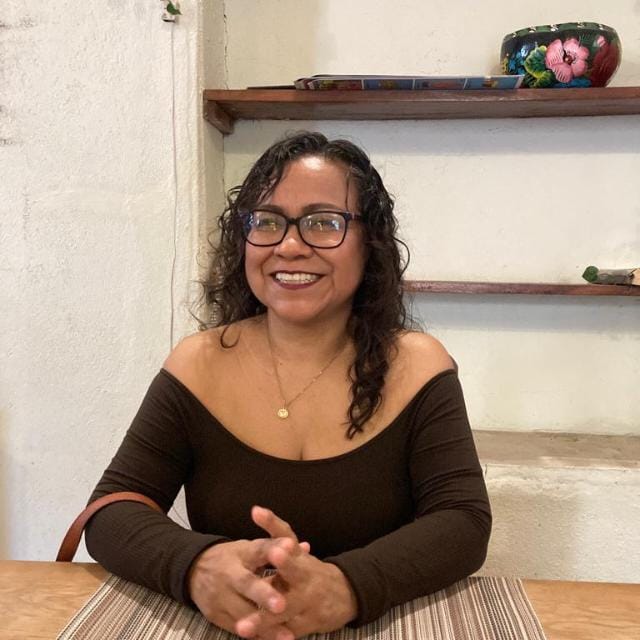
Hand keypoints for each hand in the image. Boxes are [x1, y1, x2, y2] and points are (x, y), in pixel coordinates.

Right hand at [187, 538, 291, 636]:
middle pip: (247, 584)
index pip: (259, 549)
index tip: (292, 548)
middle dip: (264, 595)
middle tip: (282, 605)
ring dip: (265, 626)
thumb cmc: (234, 558)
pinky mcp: (216, 616)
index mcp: (241, 553)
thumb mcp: (250, 548)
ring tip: (288, 636)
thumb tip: (306, 548)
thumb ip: (277, 549)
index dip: (275, 550)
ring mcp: (220, 596)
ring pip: (243, 613)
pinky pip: (237, 628)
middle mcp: (229, 574)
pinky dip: (256, 636)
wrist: (195, 569)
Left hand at [236, 508, 357, 638]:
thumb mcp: (297, 552)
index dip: (272, 523)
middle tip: (272, 557)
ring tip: (242, 626)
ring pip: (285, 609)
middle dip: (282, 564)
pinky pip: (287, 632)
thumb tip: (255, 510)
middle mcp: (305, 575)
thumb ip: (276, 534)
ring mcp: (308, 600)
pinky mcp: (309, 623)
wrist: (345, 594)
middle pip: (293, 569)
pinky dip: (272, 637)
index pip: (285, 534)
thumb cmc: (310, 571)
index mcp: (299, 555)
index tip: (257, 512)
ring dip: (263, 619)